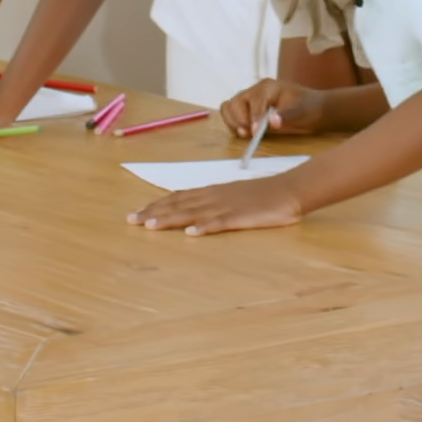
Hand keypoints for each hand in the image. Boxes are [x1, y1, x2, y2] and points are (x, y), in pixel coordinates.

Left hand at [127, 174, 304, 235]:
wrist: (289, 189)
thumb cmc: (263, 194)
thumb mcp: (234, 195)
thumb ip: (214, 202)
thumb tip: (193, 214)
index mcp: (212, 191)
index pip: (178, 197)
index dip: (157, 204)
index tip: (138, 213)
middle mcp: (214, 196)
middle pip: (179, 204)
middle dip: (154, 212)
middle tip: (131, 221)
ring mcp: (227, 206)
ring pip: (193, 212)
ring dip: (170, 218)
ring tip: (150, 225)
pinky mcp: (241, 217)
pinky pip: (220, 223)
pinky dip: (204, 227)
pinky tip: (191, 233)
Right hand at [220, 78, 326, 138]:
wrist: (314, 110)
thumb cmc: (309, 108)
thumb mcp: (302, 111)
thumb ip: (286, 115)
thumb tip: (272, 122)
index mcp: (268, 87)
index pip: (255, 101)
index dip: (254, 117)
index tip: (256, 133)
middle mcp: (256, 90)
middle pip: (236, 102)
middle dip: (240, 119)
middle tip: (248, 134)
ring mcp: (250, 99)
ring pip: (229, 106)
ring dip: (233, 122)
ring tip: (244, 134)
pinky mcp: (247, 109)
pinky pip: (231, 113)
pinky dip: (232, 123)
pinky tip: (242, 132)